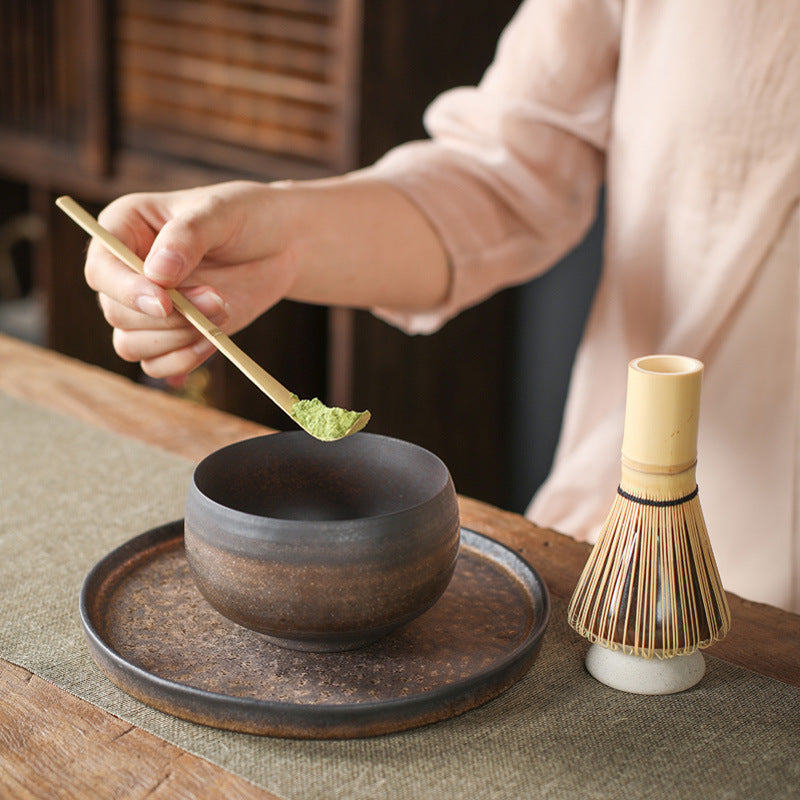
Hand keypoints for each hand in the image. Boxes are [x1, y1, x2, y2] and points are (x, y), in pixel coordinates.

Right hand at [84, 180, 296, 377]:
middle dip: (168, 317)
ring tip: (222, 314)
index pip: (102, 269)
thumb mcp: (219, 212)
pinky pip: (156, 364)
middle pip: (116, 313)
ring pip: (131, 345)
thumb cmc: (247, 216)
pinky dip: (182, 361)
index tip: (165, 303)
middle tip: (218, 300)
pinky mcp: (172, 333)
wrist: (282, 245)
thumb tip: (156, 273)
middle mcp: (127, 271)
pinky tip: (212, 344)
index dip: (126, 290)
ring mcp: (149, 306)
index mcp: (125, 228)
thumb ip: (187, 237)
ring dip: (177, 340)